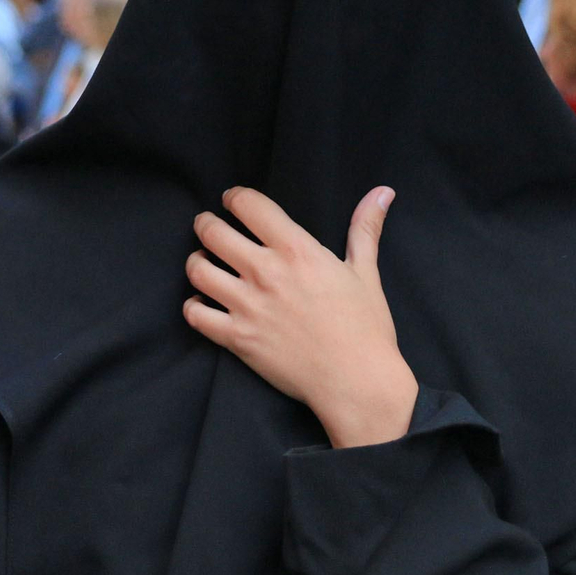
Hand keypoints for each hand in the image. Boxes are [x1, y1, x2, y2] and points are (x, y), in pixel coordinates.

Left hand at [184, 186, 417, 448]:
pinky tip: (202, 303)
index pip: (249, 205)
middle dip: (205, 223)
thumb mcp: (366, 272)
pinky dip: (193, 306)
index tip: (231, 199)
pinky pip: (196, 314)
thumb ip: (365, 228)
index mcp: (297, 251)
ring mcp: (248, 306)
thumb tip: (383, 191)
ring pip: (197, 270)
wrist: (358, 383)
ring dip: (196, 261)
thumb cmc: (365, 328)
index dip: (234, 196)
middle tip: (208, 226)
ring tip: (203, 262)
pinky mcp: (237, 338)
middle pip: (213, 232)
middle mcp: (266, 272)